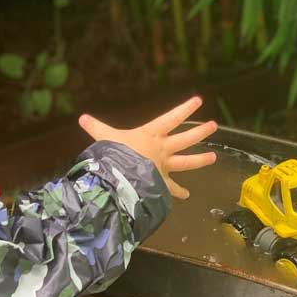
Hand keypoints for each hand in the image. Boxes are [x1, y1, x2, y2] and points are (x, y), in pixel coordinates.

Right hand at [78, 97, 217, 199]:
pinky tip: (186, 195)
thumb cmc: (115, 154)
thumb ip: (96, 128)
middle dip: (200, 132)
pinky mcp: (161, 182)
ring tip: (214, 158)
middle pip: (185, 139)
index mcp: (151, 134)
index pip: (172, 118)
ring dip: (200, 160)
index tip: (199, 101)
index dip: (185, 108)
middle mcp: (162, 148)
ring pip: (186, 162)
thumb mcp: (105, 137)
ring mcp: (164, 166)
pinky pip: (172, 187)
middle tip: (214, 126)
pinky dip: (179, 192)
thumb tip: (82, 117)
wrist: (121, 178)